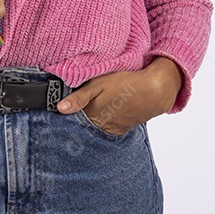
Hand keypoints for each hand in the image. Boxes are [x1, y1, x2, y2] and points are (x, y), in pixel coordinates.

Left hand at [55, 58, 182, 135]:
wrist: (154, 90)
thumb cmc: (125, 83)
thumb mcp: (98, 84)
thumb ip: (78, 97)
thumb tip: (60, 108)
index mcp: (92, 116)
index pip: (72, 119)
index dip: (68, 113)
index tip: (61, 108)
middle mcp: (101, 126)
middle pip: (83, 125)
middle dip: (77, 118)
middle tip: (75, 107)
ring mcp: (112, 129)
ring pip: (95, 128)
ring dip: (90, 121)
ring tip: (93, 108)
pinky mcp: (121, 129)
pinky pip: (107, 129)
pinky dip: (103, 123)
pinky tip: (104, 113)